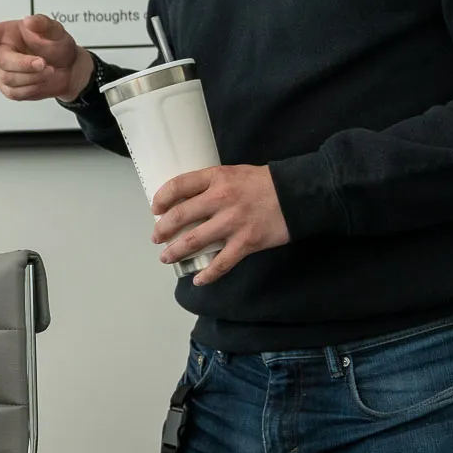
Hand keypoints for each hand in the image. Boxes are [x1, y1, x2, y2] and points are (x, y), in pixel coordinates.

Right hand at [0, 14, 93, 103]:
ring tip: (48, 71)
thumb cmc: (58, 46)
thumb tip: (29, 21)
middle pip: (3, 63)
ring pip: (9, 79)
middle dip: (25, 65)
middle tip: (44, 64)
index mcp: (8, 34)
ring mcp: (5, 71)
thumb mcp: (56, 31)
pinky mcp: (10, 88)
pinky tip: (40, 81)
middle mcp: (3, 52)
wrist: (68, 69)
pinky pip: (14, 93)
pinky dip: (32, 89)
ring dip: (33, 78)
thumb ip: (43, 24)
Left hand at [151, 164, 289, 285]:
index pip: (179, 185)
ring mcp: (233, 222)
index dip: (162, 198)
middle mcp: (221, 199)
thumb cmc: (265, 183)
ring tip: (167, 257)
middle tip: (156, 238)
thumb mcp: (234, 173)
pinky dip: (207, 274)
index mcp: (217, 178)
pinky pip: (221, 263)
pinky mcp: (246, 242)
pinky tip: (198, 280)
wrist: (298, 194)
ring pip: (194, 241)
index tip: (155, 209)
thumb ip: (213, 184)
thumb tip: (189, 200)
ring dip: (176, 252)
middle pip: (180, 216)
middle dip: (163, 230)